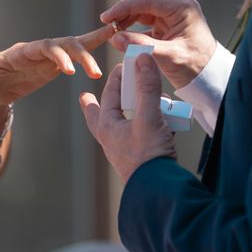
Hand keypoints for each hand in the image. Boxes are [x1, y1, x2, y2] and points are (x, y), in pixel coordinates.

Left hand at [0, 24, 114, 107]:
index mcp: (21, 52)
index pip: (45, 47)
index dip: (59, 55)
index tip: (69, 71)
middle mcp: (38, 50)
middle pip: (64, 44)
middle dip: (81, 55)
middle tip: (94, 72)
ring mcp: (48, 56)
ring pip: (74, 47)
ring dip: (90, 54)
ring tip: (102, 70)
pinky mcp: (55, 65)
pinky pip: (76, 55)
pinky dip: (93, 46)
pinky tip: (111, 36)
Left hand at [79, 54, 175, 182]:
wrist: (159, 192)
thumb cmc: (148, 156)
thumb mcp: (149, 117)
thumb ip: (147, 87)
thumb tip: (142, 58)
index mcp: (107, 127)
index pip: (109, 94)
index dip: (116, 77)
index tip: (121, 65)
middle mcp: (112, 139)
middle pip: (101, 116)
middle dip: (98, 104)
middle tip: (86, 97)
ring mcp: (125, 150)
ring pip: (123, 125)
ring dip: (134, 113)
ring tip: (143, 105)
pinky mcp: (140, 158)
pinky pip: (141, 136)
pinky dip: (150, 127)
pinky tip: (165, 126)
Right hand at [101, 0, 216, 89]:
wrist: (210, 79)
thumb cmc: (195, 68)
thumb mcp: (169, 58)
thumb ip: (141, 46)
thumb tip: (115, 37)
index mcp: (182, 8)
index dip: (124, 6)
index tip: (107, 18)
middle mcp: (178, 7)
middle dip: (124, 9)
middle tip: (108, 24)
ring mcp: (172, 16)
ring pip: (142, 8)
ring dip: (127, 17)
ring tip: (114, 32)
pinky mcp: (167, 26)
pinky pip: (145, 20)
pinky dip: (132, 27)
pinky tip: (123, 37)